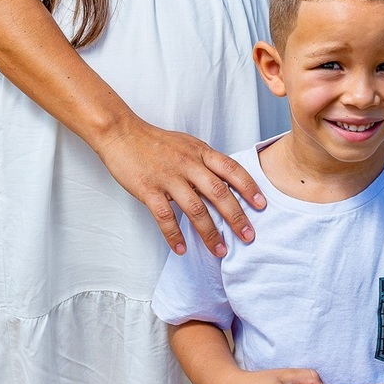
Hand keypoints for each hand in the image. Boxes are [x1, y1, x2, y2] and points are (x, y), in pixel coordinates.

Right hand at [96, 117, 265, 255]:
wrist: (122, 133)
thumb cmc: (156, 141)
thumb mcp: (188, 145)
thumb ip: (206, 162)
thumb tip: (226, 182)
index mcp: (200, 152)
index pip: (231, 170)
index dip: (249, 188)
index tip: (261, 205)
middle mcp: (188, 164)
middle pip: (218, 193)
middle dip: (236, 217)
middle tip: (249, 236)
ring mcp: (168, 177)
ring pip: (195, 209)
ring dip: (210, 232)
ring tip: (220, 250)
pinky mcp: (148, 189)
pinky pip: (164, 216)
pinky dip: (174, 235)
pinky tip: (181, 249)